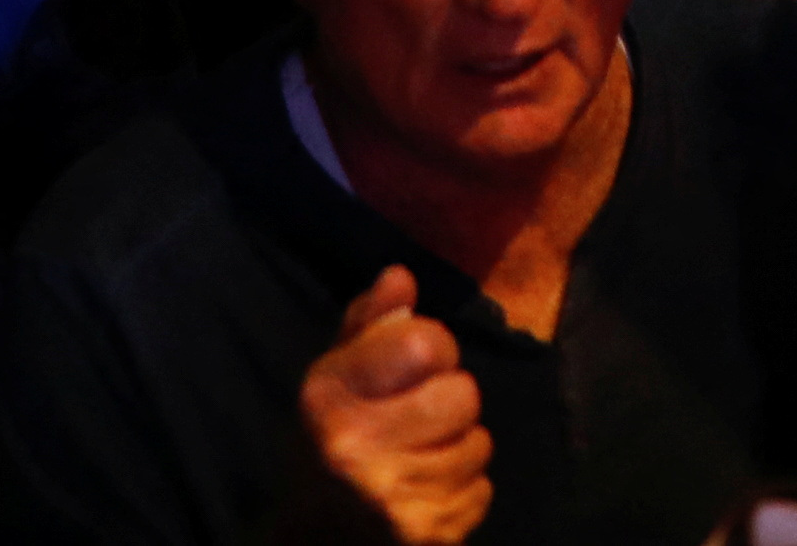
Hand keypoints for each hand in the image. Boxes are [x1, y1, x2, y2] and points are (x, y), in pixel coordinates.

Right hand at [299, 270, 491, 545]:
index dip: (431, 348)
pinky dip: (463, 490)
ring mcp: (393, 501)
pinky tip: (427, 492)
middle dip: (450, 401)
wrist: (315, 539)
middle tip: (419, 418)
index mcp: (328, 399)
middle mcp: (356, 450)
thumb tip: (401, 276)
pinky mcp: (426, 537)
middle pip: (463, 393)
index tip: (412, 367)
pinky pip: (482, 491)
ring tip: (422, 457)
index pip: (424, 341)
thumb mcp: (333, 381)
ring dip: (460, 447)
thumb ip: (366, 325)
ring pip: (479, 444)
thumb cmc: (328, 444)